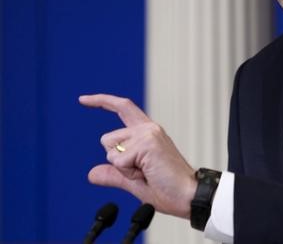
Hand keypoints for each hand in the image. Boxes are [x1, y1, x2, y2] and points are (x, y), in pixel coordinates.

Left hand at [79, 94, 196, 217]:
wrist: (188, 195)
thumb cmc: (168, 189)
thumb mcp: (134, 182)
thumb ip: (114, 174)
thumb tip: (92, 173)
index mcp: (148, 133)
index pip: (123, 108)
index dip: (102, 101)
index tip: (83, 99)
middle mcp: (148, 129)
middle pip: (108, 138)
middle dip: (116, 161)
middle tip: (142, 172)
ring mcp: (148, 134)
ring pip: (111, 150)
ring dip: (122, 168)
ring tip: (147, 173)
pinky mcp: (148, 143)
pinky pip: (119, 161)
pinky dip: (128, 173)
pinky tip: (147, 174)